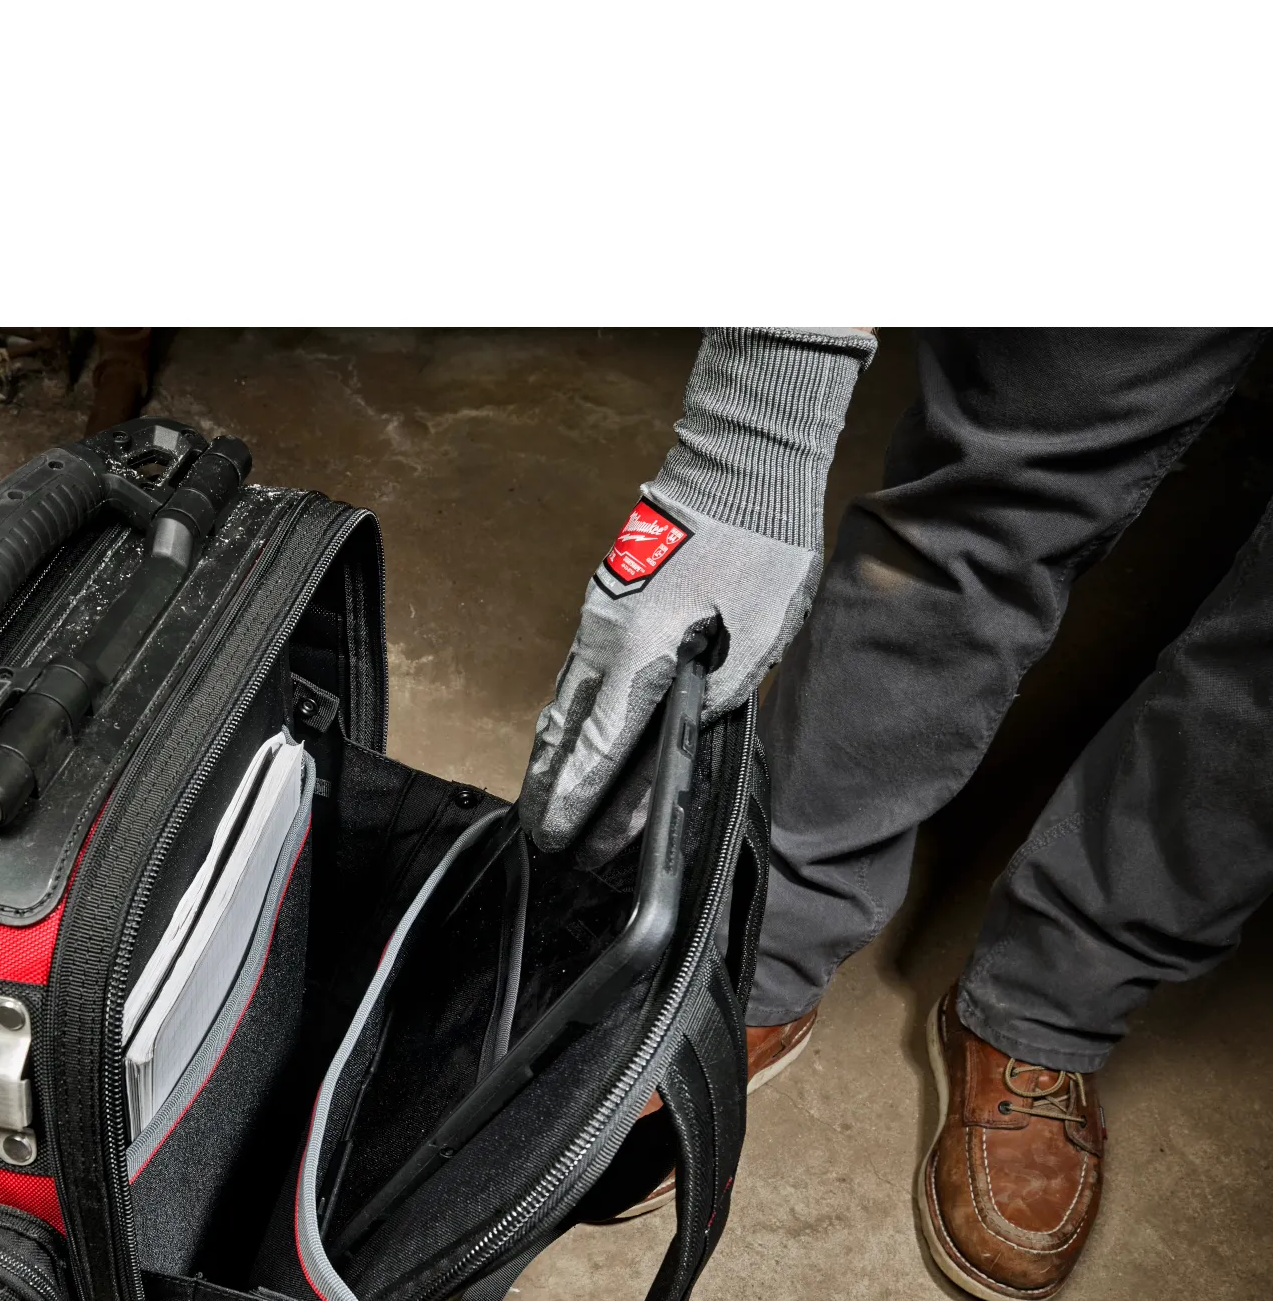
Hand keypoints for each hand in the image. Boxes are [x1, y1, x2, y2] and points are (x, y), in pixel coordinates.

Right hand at [519, 327, 873, 857]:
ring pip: (566, 702)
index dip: (579, 801)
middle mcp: (606, 640)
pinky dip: (570, 716)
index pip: (599, 748)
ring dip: (555, 754)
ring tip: (547, 796)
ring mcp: (601, 618)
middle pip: (566, 732)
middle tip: (542, 835)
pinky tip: (572, 734)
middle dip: (551, 788)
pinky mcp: (609, 602)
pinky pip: (578, 675)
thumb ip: (717, 696)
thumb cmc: (758, 546)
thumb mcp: (757, 638)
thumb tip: (686, 731)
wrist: (741, 462)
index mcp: (642, 655)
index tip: (561, 838)